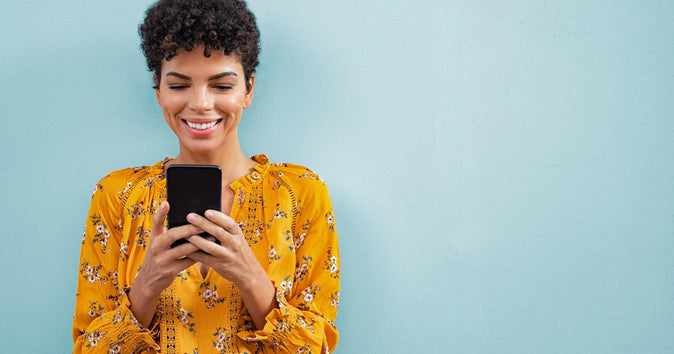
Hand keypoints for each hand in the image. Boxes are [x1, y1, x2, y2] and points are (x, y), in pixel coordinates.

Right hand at [129, 201, 201, 325]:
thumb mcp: (159, 244)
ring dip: (198, 243)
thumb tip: (190, 220)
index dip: (161, 212)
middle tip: (203, 223)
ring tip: (211, 236)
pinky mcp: (169, 271)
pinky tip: (208, 251)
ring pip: (183, 249)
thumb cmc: (160, 256)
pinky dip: (198, 256)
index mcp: (154, 238)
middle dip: (189, 229)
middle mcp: (155, 247)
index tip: (167, 202)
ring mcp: (162, 260)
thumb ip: (169, 234)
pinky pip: (187, 262)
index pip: (156, 223)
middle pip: (173, 235)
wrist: (149, 281)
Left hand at [184, 209, 264, 285]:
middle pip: (218, 232)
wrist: (249, 272)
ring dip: (197, 240)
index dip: (218, 217)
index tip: (206, 211)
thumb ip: (226, 230)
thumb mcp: (238, 239)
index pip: (229, 223)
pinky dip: (194, 253)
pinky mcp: (220, 266)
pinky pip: (204, 259)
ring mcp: (227, 255)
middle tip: (190, 216)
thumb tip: (205, 218)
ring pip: (210, 246)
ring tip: (186, 234)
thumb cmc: (239, 251)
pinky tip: (185, 249)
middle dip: (203, 223)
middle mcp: (234, 244)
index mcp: (238, 234)